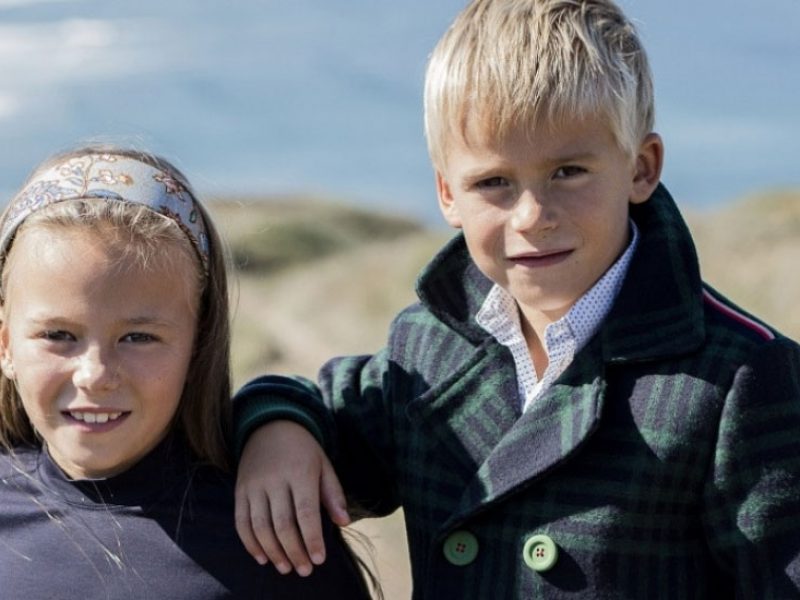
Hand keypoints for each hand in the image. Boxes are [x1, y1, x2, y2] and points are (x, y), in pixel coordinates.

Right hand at [234, 420, 349, 575]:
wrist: (269, 426)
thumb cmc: (303, 450)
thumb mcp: (324, 464)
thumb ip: (333, 494)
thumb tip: (343, 523)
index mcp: (300, 472)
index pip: (306, 512)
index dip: (312, 538)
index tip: (319, 560)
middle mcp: (274, 479)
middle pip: (282, 524)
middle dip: (294, 551)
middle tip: (304, 570)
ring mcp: (254, 485)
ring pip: (260, 526)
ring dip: (273, 551)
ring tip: (285, 567)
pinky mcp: (240, 491)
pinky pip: (241, 522)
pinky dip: (250, 543)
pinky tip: (262, 557)